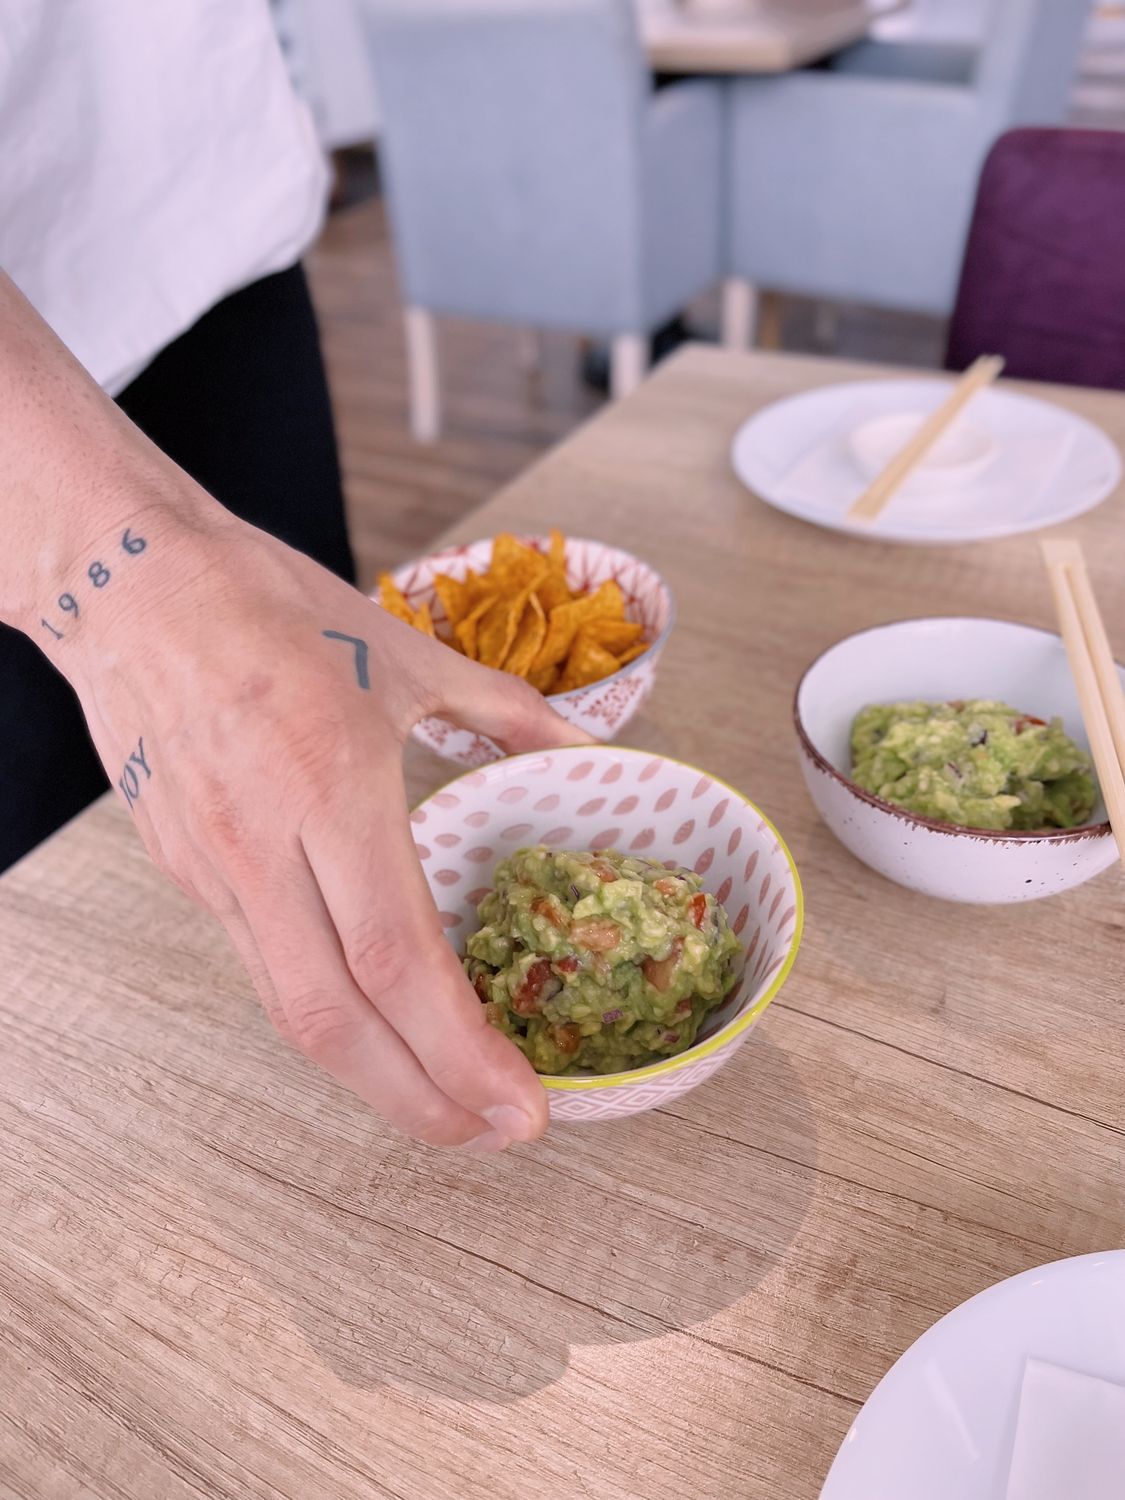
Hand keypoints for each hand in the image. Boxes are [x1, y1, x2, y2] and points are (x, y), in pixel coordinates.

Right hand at [69, 510, 589, 1149]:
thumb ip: (508, 713)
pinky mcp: (186, 872)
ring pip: (290, 1012)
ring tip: (444, 1105)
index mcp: (330, 783)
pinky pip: (261, 967)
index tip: (522, 1105)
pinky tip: (375, 1025)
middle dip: (422, 1103)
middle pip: (337, 1022)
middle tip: (494, 1136)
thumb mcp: (404, 650)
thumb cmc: (269, 604)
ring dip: (372, 1079)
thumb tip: (592, 753)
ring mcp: (214, 867)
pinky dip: (327, 1016)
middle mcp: (264, 844)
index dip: (461, 1050)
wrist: (129, 582)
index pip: (396, 958)